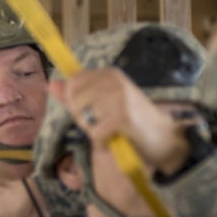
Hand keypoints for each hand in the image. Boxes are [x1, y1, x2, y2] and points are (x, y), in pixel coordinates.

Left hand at [51, 68, 187, 174]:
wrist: (166, 140)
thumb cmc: (133, 123)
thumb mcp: (103, 104)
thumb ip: (76, 95)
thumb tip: (50, 84)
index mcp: (109, 74)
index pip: (73, 83)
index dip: (77, 103)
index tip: (96, 111)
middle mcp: (114, 80)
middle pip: (75, 102)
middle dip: (85, 119)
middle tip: (107, 124)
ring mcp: (119, 97)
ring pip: (84, 119)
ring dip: (95, 132)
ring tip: (114, 130)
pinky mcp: (123, 116)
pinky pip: (95, 133)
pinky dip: (104, 142)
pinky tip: (119, 139)